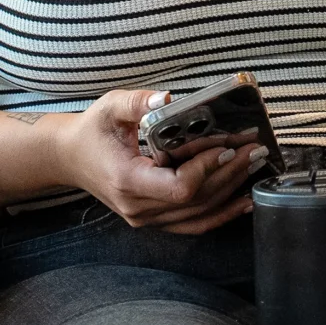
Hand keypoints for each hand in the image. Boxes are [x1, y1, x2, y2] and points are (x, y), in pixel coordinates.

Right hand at [56, 89, 268, 233]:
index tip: (228, 146)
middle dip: (230, 174)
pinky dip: (221, 213)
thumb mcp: (110, 107)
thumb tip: (168, 100)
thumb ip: (138, 103)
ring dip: (231, 192)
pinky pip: (193, 224)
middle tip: (255, 150)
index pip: (178, 188)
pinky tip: (244, 200)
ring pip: (199, 215)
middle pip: (196, 201)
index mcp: (127, 181)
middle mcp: (138, 207)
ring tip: (255, 167)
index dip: (208, 169)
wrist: (70, 157)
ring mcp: (146, 218)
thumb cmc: (93, 130)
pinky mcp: (154, 219)